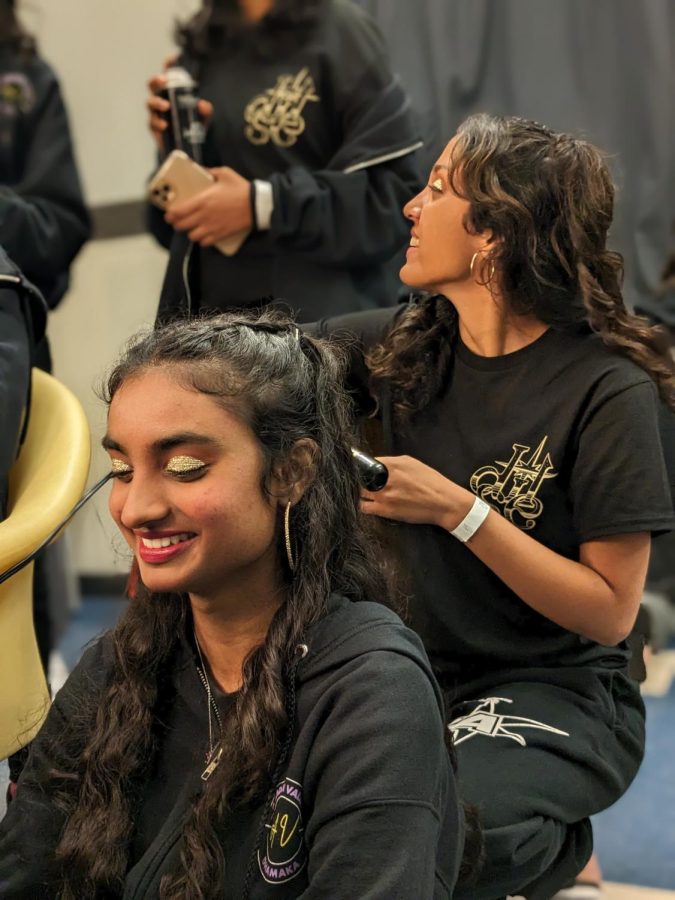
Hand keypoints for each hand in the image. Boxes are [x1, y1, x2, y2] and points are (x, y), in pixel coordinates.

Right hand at [146, 67, 212, 152]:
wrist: (186, 148)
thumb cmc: (192, 127)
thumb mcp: (203, 118)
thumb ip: (205, 111)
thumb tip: (203, 105)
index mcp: (172, 93)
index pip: (169, 75)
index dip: (169, 65)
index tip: (173, 57)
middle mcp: (161, 99)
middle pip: (153, 85)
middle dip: (156, 80)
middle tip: (163, 81)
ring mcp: (155, 112)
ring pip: (150, 102)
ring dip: (157, 102)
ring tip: (166, 106)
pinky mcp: (153, 127)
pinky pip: (152, 122)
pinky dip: (157, 122)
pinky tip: (164, 124)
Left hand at [164, 167, 252, 244]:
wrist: (255, 204)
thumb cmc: (240, 188)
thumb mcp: (224, 173)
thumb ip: (210, 171)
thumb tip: (200, 168)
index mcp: (202, 200)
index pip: (179, 211)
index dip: (171, 215)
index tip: (168, 214)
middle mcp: (204, 215)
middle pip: (182, 225)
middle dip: (177, 224)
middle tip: (177, 221)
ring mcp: (212, 227)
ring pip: (192, 236)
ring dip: (190, 232)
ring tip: (192, 228)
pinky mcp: (220, 234)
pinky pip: (205, 242)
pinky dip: (202, 240)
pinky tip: (203, 236)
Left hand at [359, 455, 473, 528]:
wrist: (444, 503)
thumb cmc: (432, 482)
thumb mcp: (414, 463)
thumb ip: (393, 462)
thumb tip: (378, 463)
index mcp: (393, 465)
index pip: (367, 462)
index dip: (362, 466)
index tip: (360, 468)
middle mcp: (386, 479)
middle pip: (360, 477)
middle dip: (360, 479)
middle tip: (362, 481)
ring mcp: (384, 495)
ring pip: (360, 492)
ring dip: (361, 491)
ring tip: (365, 492)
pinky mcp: (385, 510)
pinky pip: (364, 507)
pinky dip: (362, 504)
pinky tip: (366, 503)